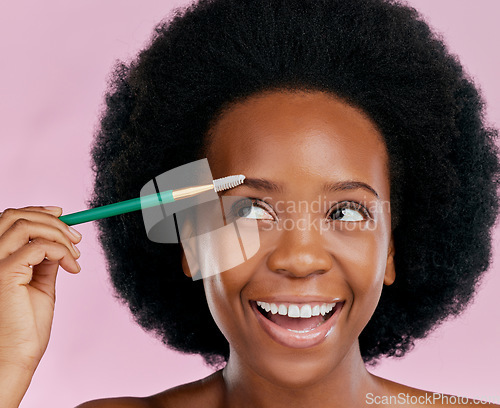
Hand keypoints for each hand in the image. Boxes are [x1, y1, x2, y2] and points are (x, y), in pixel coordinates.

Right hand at [0, 206, 80, 390]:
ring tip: (76, 253)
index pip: (9, 219)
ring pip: (24, 224)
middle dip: (50, 219)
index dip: (37, 212)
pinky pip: (39, 247)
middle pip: (15, 216)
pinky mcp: (4, 273)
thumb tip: (60, 244)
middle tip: (76, 236)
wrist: (15, 356)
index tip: (63, 216)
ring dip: (58, 233)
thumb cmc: (25, 327)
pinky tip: (74, 267)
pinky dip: (62, 251)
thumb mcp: (39, 284)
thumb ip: (44, 261)